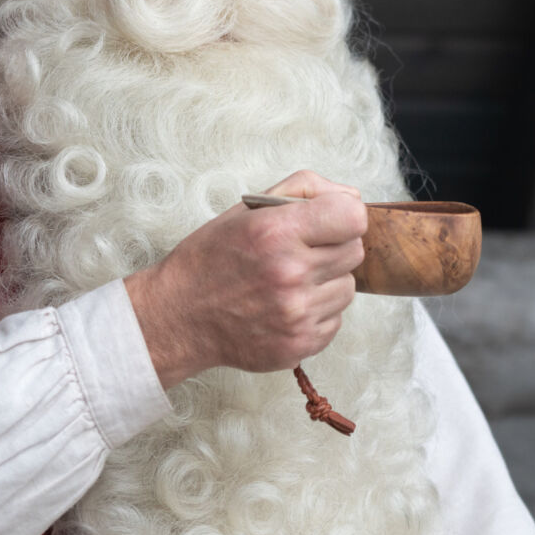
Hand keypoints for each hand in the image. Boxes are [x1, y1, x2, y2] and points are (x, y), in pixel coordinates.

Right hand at [125, 171, 366, 388]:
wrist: (180, 316)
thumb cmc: (212, 258)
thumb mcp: (247, 209)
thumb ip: (303, 190)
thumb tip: (353, 197)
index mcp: (276, 232)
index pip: (353, 216)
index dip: (343, 215)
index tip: (328, 222)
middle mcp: (290, 273)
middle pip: (355, 251)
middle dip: (333, 248)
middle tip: (300, 253)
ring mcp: (297, 313)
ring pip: (348, 288)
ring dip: (326, 283)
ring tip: (289, 283)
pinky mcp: (300, 344)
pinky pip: (335, 320)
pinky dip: (316, 313)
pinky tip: (285, 307)